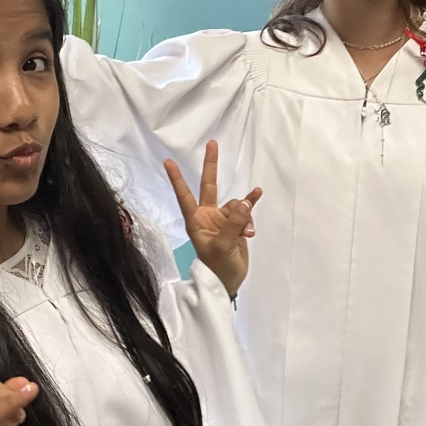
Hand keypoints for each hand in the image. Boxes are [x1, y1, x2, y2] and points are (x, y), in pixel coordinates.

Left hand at [165, 140, 261, 297]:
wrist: (228, 282)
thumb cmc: (217, 267)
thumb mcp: (223, 246)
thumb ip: (234, 223)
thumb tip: (246, 201)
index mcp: (196, 220)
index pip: (185, 195)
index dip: (177, 179)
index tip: (168, 162)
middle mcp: (207, 216)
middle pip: (210, 185)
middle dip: (212, 165)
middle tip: (212, 143)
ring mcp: (223, 219)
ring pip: (236, 205)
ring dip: (244, 216)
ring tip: (248, 234)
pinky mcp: (237, 224)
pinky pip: (246, 210)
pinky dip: (251, 207)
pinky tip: (257, 195)